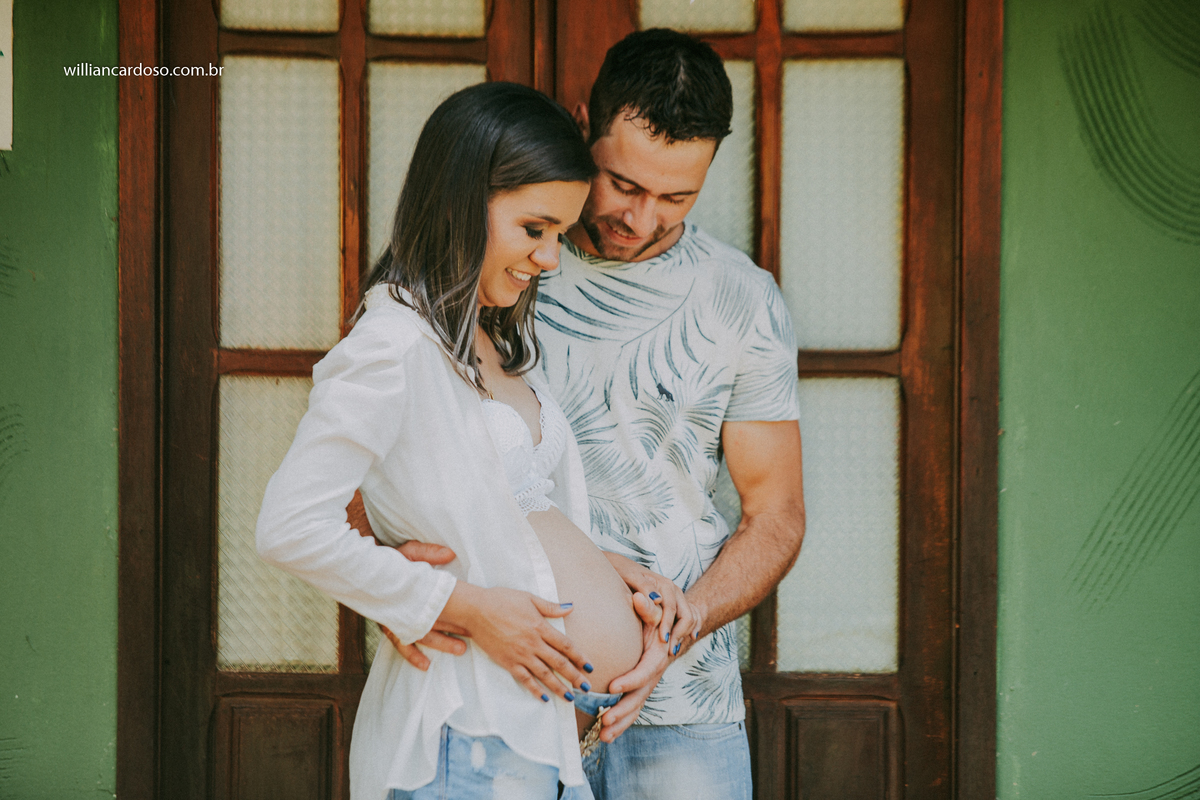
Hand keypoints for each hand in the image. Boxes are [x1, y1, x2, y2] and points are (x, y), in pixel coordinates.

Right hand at [385, 538, 462, 669]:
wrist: (362, 567)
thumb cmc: (389, 559)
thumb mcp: (408, 552)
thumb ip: (427, 553)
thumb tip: (450, 554)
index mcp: (406, 590)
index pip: (432, 603)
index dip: (452, 612)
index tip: (469, 620)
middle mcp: (399, 608)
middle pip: (428, 624)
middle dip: (449, 633)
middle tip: (468, 641)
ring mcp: (393, 618)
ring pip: (418, 636)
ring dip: (439, 643)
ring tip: (459, 650)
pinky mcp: (390, 623)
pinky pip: (401, 643)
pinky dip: (412, 654)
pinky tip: (425, 665)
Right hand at [441, 583, 593, 702]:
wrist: (475, 610)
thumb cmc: (502, 600)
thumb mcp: (529, 598)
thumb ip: (550, 607)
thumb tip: (571, 607)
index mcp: (540, 626)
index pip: (566, 645)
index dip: (579, 657)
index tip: (590, 667)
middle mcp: (533, 643)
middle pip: (559, 663)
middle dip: (575, 676)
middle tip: (587, 688)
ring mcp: (520, 654)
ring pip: (545, 675)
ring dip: (559, 687)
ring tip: (571, 698)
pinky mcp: (508, 662)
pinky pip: (525, 679)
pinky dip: (536, 690)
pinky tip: (545, 699)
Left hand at [599, 619, 671, 741]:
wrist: (670, 627)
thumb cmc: (658, 616)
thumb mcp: (656, 610)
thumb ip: (649, 608)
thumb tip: (641, 597)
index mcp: (657, 656)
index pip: (645, 671)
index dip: (630, 680)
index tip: (612, 686)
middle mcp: (654, 673)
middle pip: (640, 696)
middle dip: (623, 710)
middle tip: (605, 719)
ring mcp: (647, 683)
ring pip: (636, 707)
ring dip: (621, 723)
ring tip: (604, 736)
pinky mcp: (640, 689)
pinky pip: (632, 709)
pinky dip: (621, 723)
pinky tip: (605, 735)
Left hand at [604, 553, 700, 655]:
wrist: (622, 566)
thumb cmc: (623, 572)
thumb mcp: (631, 577)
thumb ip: (644, 587)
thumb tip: (657, 599)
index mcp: (665, 585)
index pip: (671, 609)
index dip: (668, 625)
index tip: (663, 641)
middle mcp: (674, 590)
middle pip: (686, 615)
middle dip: (680, 634)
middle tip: (670, 652)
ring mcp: (676, 597)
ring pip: (690, 617)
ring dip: (685, 633)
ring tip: (673, 650)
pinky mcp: (674, 603)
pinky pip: (689, 617)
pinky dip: (690, 629)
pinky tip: (687, 639)